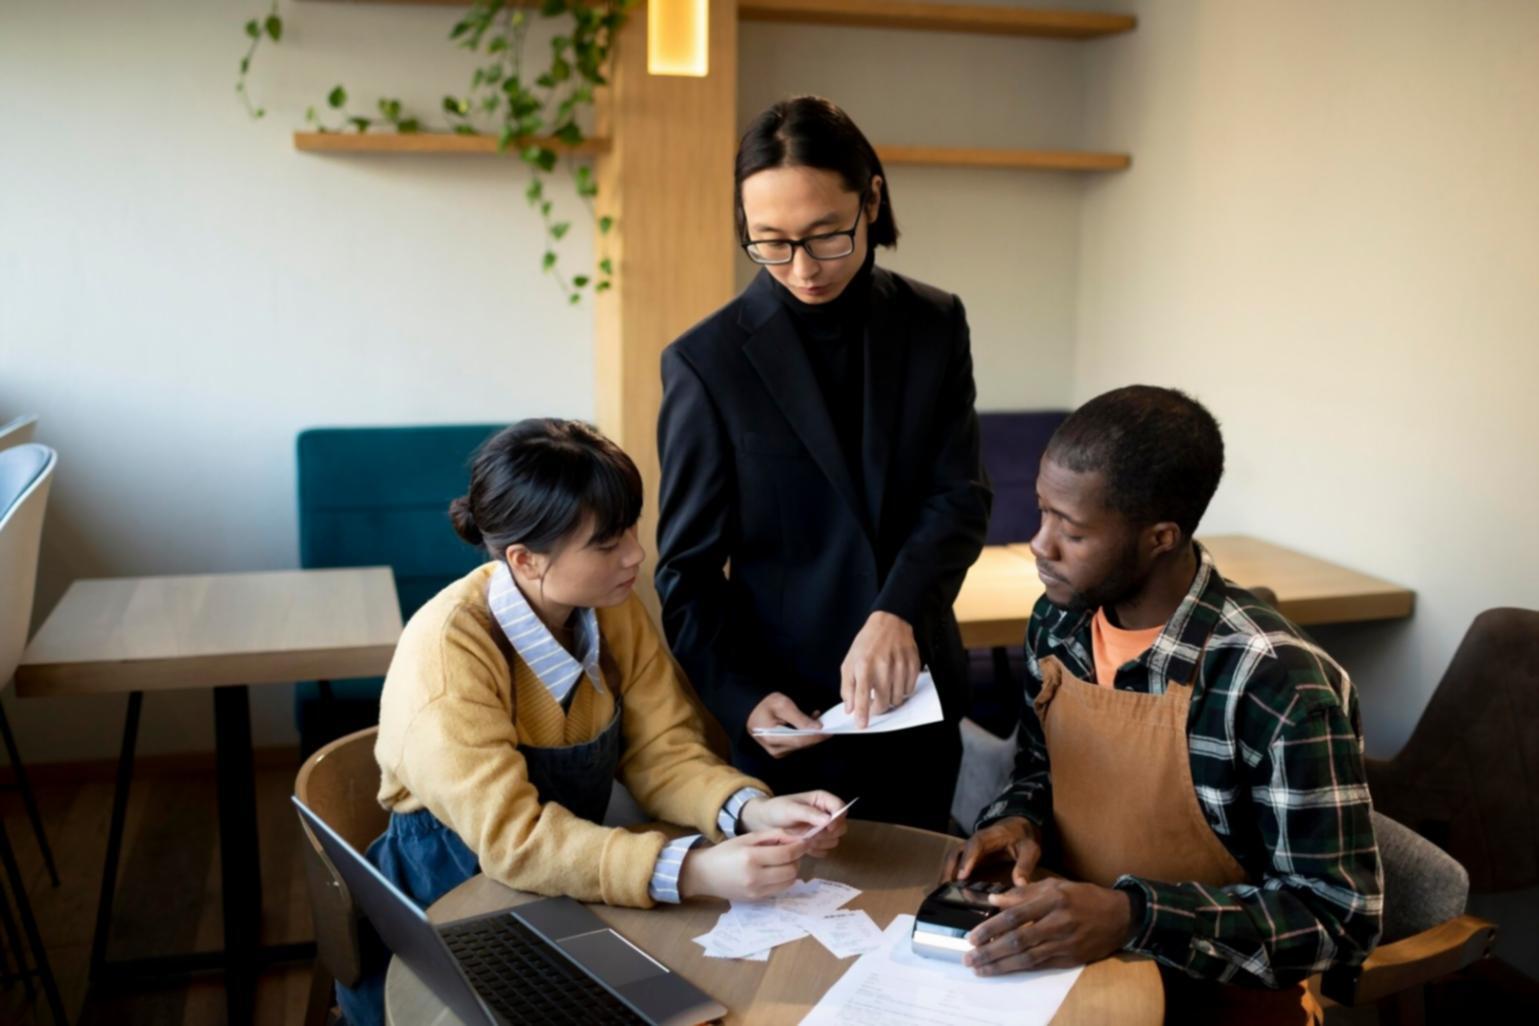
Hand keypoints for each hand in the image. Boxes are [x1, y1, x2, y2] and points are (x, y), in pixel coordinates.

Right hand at [678, 830, 808, 901]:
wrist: (705, 874)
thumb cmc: (725, 852)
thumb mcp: (747, 838)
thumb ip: (772, 836)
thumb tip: (795, 837)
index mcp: (751, 857)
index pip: (786, 853)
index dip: (799, 847)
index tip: (804, 842)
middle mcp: (755, 876)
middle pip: (791, 870)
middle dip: (797, 859)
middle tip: (793, 851)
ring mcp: (756, 890)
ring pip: (789, 882)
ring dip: (792, 871)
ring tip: (785, 862)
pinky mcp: (756, 899)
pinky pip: (779, 890)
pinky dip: (784, 880)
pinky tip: (776, 872)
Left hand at [740, 791, 847, 857]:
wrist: (763, 823)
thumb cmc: (776, 810)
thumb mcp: (791, 809)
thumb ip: (809, 814)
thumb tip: (829, 821)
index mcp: (822, 800)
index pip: (841, 808)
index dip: (838, 819)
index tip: (827, 828)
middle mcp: (825, 814)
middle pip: (841, 827)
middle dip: (828, 833)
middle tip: (811, 835)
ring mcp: (822, 829)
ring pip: (834, 840)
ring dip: (821, 843)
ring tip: (803, 839)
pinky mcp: (817, 842)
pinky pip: (826, 850)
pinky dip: (816, 850)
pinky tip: (803, 847)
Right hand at [747, 693, 828, 758]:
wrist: (751, 709)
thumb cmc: (765, 704)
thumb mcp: (782, 705)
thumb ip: (800, 718)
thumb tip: (817, 728)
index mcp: (772, 738)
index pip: (800, 741)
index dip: (816, 737)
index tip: (830, 731)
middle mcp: (775, 749)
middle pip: (802, 744)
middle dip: (815, 734)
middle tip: (826, 721)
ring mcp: (777, 752)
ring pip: (800, 744)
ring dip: (811, 733)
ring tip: (816, 717)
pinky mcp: (780, 750)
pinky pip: (796, 744)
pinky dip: (804, 734)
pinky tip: (808, 723)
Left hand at [840, 611, 920, 728]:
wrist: (890, 622)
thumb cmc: (867, 643)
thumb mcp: (849, 662)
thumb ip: (847, 687)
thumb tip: (850, 708)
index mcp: (864, 666)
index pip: (862, 697)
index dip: (862, 714)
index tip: (862, 725)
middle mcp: (883, 667)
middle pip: (884, 703)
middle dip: (878, 709)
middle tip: (875, 704)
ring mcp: (900, 666)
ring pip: (898, 699)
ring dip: (891, 700)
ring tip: (886, 688)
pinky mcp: (913, 665)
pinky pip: (909, 690)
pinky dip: (903, 691)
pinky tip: (896, 681)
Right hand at [943, 816, 1041, 888]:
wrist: (1020, 827)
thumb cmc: (1024, 838)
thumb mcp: (1030, 850)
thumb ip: (1025, 866)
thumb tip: (1021, 885)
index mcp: (991, 836)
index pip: (976, 845)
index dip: (968, 859)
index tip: (962, 876)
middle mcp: (975, 841)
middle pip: (957, 852)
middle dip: (950, 870)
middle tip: (946, 890)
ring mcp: (970, 848)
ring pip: (953, 858)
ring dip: (947, 874)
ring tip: (943, 894)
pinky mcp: (970, 856)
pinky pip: (956, 863)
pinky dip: (951, 875)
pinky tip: (949, 891)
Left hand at [962, 878, 1132, 974]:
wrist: (1119, 917)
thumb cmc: (1083, 897)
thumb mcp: (1055, 885)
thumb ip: (1023, 893)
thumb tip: (994, 901)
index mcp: (1053, 900)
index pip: (1015, 916)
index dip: (991, 928)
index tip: (972, 937)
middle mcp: (1058, 923)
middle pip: (1018, 940)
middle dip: (990, 951)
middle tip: (969, 958)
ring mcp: (1065, 943)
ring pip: (1027, 958)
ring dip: (1000, 965)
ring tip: (980, 969)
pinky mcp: (1070, 959)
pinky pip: (1040, 965)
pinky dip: (1019, 969)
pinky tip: (1003, 971)